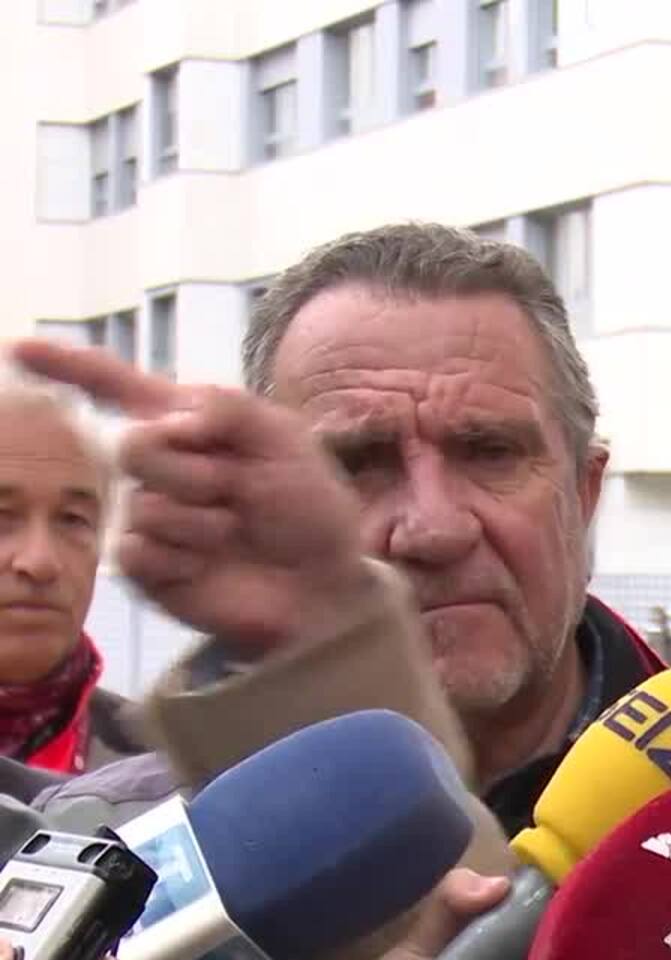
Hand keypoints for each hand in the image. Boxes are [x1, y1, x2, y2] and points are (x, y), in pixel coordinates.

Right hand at [8, 339, 372, 658]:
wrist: (322, 581)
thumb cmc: (307, 506)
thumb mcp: (286, 440)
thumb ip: (230, 407)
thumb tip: (174, 417)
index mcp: (186, 423)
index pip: (116, 385)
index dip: (66, 365)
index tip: (18, 349)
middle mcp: (157, 466)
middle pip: (133, 446)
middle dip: (199, 471)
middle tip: (242, 492)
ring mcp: (144, 515)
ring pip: (145, 506)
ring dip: (205, 522)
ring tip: (235, 532)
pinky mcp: (143, 565)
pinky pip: (137, 551)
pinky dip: (185, 559)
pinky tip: (210, 566)